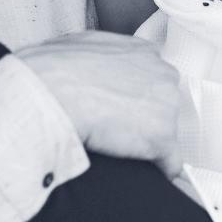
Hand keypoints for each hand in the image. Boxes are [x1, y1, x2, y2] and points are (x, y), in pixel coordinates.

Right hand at [16, 32, 185, 176]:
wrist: (51, 92)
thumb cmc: (54, 69)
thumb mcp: (81, 44)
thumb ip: (102, 55)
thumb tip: (91, 67)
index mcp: (144, 52)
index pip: (154, 76)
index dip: (138, 95)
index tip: (126, 106)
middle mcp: (163, 75)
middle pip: (165, 102)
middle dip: (146, 116)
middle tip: (117, 127)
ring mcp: (167, 107)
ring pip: (166, 131)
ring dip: (147, 142)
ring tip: (118, 148)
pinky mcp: (162, 139)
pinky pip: (171, 163)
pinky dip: (162, 171)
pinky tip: (152, 177)